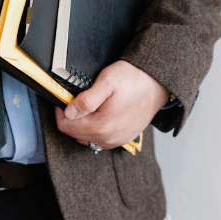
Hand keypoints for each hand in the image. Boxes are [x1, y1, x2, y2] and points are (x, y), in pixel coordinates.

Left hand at [55, 60, 169, 148]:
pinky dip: (96, 128)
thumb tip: (68, 112)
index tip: (66, 98)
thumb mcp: (106, 82)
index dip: (62, 111)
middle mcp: (108, 139)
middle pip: (75, 134)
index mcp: (101, 127)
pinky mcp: (124, 138)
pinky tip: (101, 114)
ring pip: (87, 138)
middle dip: (72, 118)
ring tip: (90, 106)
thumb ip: (85, 100)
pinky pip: (101, 138)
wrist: (158, 82)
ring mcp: (117, 140)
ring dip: (84, 124)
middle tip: (79, 99)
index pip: (66, 126)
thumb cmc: (134, 79)